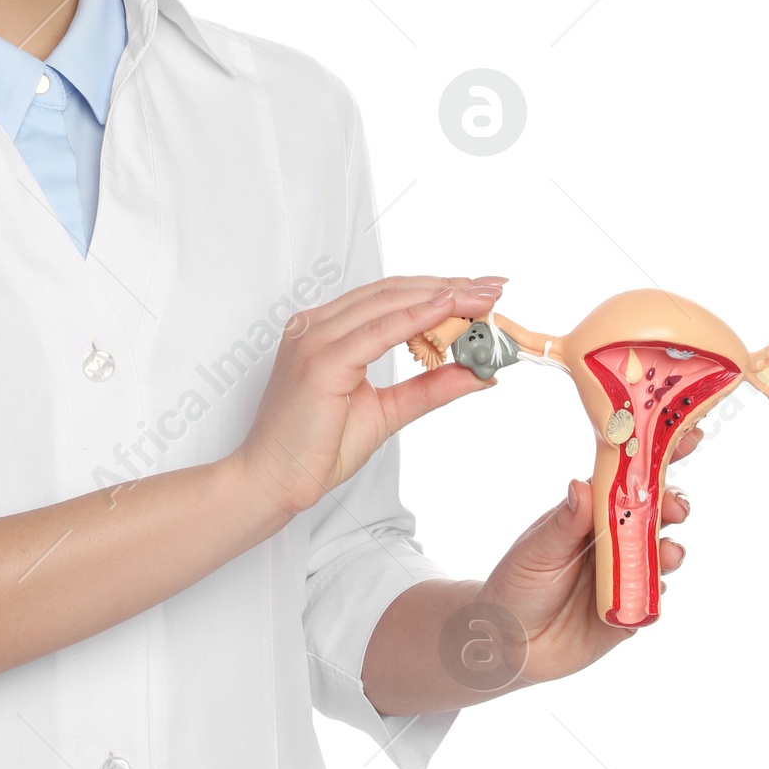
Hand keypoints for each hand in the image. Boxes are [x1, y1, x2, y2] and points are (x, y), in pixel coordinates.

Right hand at [233, 275, 505, 521]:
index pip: (391, 298)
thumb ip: (430, 388)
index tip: (482, 292)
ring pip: (388, 303)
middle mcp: (317, 326)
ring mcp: (314, 339)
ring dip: (441, 297)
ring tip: (483, 300)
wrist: (274, 481)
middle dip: (450, 287)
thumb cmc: (316, 448)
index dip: (440, 290)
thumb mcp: (388, 411)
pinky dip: (415, 317)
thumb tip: (478, 373)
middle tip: (494, 289)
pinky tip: (447, 310)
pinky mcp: (319, 362)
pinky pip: (376, 331)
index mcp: (327, 331)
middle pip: (394, 292)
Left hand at [478, 425, 699, 690]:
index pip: (628, 476)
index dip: (657, 455)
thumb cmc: (515, 585)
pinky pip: (652, 598)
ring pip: (660, 554)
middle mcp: (614, 538)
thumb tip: (581, 485)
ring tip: (668, 554)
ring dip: (670, 549)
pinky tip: (652, 590)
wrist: (507, 644)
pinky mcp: (630, 610)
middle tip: (676, 507)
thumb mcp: (535, 552)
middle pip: (655, 513)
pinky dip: (656, 591)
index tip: (685, 435)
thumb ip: (563, 524)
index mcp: (591, 512)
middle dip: (673, 503)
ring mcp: (625, 573)